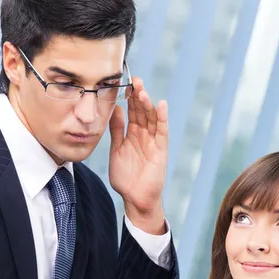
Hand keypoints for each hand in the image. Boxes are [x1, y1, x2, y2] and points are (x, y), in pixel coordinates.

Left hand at [109, 77, 167, 233]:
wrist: (135, 198)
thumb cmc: (125, 179)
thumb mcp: (116, 150)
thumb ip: (117, 131)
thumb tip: (116, 109)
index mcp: (132, 135)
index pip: (132, 112)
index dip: (129, 98)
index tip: (125, 82)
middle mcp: (144, 136)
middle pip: (142, 112)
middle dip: (139, 96)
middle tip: (134, 80)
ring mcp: (153, 142)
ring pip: (152, 119)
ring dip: (148, 104)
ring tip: (142, 90)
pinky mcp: (161, 151)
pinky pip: (162, 132)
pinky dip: (162, 119)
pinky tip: (161, 105)